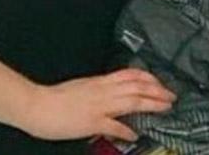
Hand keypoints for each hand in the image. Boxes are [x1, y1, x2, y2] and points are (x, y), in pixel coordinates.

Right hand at [19, 69, 173, 141]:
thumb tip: (112, 94)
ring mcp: (99, 106)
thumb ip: (99, 90)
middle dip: (158, 91)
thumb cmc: (55, 97)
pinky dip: (127, 130)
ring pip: (132, 101)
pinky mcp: (92, 122)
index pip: (131, 74)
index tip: (160, 83)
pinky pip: (114, 125)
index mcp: (100, 82)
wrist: (36, 105)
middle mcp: (103, 91)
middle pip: (138, 86)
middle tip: (172, 96)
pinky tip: (135, 135)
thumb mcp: (82, 87)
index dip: (149, 77)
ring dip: (152, 104)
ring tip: (165, 108)